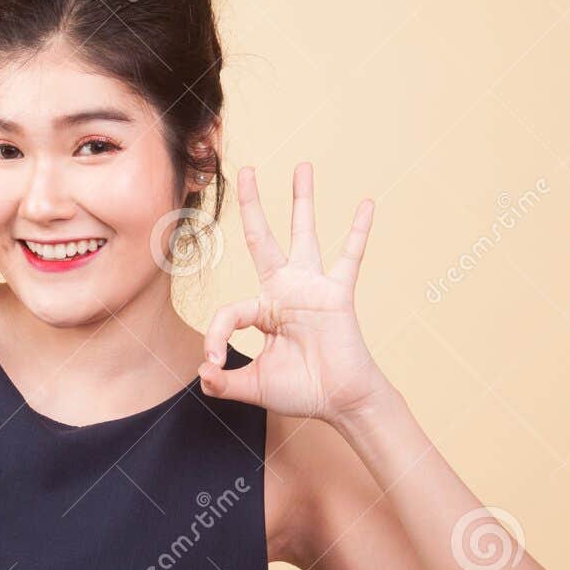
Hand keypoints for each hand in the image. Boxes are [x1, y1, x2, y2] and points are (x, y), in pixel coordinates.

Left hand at [199, 161, 392, 423]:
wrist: (339, 402)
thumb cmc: (300, 390)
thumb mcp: (253, 386)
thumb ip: (225, 383)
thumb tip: (202, 373)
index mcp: (264, 310)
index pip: (229, 311)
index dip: (215, 337)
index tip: (215, 363)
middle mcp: (286, 290)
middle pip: (262, 238)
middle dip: (253, 204)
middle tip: (247, 170)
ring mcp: (312, 288)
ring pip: (304, 234)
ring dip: (302, 200)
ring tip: (302, 167)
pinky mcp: (337, 295)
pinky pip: (350, 257)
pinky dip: (358, 231)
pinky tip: (366, 203)